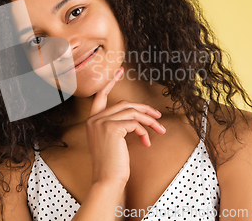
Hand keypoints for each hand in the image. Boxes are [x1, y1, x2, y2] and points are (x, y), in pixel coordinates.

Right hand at [86, 66, 165, 185]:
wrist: (107, 180)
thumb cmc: (111, 165)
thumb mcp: (112, 142)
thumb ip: (117, 127)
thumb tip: (137, 119)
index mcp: (91, 121)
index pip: (100, 96)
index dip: (110, 83)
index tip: (118, 71)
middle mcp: (94, 119)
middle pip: (124, 104)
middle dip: (144, 109)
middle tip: (158, 115)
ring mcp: (101, 122)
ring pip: (132, 112)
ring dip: (149, 121)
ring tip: (160, 130)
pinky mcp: (112, 128)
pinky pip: (135, 123)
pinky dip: (144, 131)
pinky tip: (146, 142)